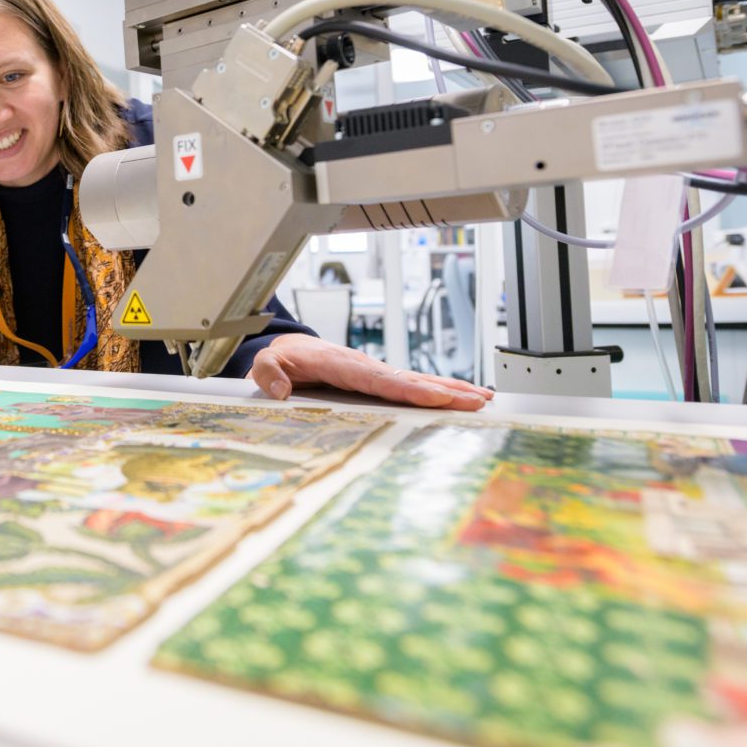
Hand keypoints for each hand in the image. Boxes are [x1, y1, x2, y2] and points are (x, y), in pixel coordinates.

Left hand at [250, 333, 491, 410]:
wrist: (287, 347)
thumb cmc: (280, 356)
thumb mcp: (263, 363)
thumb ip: (268, 374)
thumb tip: (281, 390)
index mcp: (339, 364)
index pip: (378, 379)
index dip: (407, 389)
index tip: (434, 396)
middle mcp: (363, 366)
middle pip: (408, 380)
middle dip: (443, 390)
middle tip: (476, 400)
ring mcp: (373, 372)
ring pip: (416, 381)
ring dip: (450, 389)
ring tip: (482, 398)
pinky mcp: (378, 380)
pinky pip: (410, 386)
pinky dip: (438, 391)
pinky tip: (461, 398)